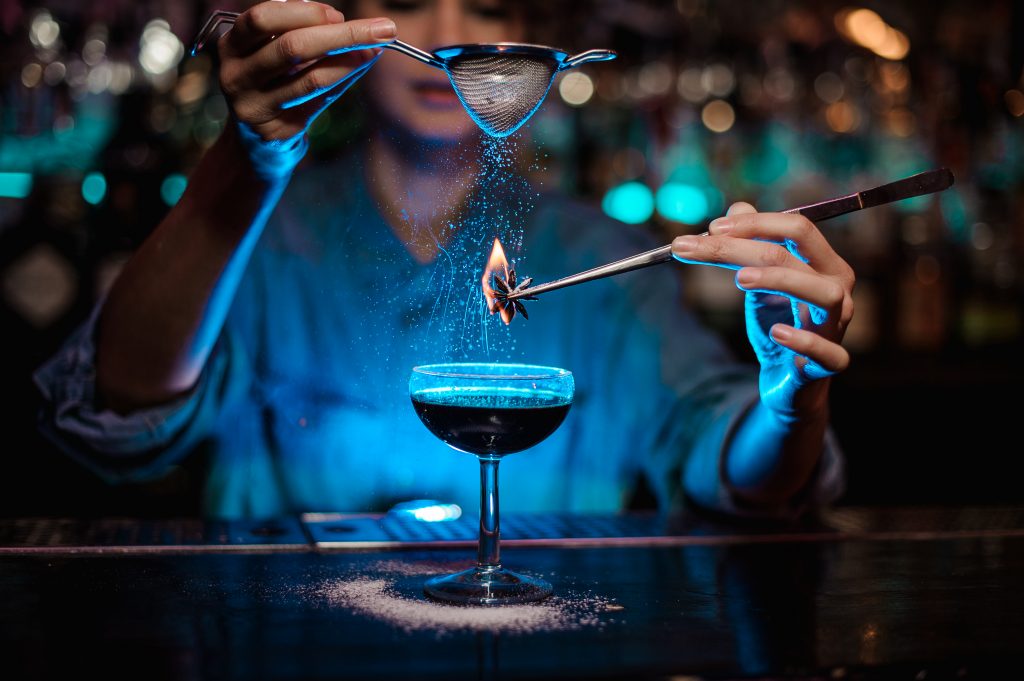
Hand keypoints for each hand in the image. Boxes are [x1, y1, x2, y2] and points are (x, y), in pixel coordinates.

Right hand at [218, 0, 396, 142]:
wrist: (254, 134)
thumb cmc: (270, 78)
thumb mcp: (271, 49)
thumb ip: (300, 32)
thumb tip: (345, 24)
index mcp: (231, 45)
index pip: (263, 19)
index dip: (304, 12)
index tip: (337, 14)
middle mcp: (236, 76)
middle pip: (292, 48)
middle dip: (342, 35)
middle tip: (382, 30)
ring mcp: (254, 107)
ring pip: (310, 79)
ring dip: (350, 62)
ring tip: (375, 49)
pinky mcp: (277, 130)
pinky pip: (319, 102)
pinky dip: (344, 82)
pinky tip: (360, 68)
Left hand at [671, 202, 854, 420]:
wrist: (788, 381)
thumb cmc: (777, 325)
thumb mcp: (758, 283)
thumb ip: (750, 245)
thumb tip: (737, 208)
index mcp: (823, 265)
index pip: (797, 228)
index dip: (755, 224)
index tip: (710, 228)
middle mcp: (837, 290)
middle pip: (796, 254)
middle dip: (743, 246)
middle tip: (697, 246)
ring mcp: (837, 327)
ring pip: (824, 294)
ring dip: (780, 281)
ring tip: (740, 279)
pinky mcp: (830, 363)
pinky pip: (829, 351)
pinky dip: (804, 340)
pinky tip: (776, 331)